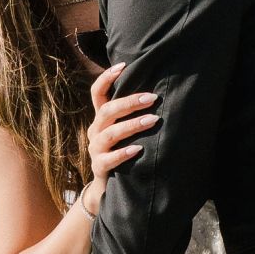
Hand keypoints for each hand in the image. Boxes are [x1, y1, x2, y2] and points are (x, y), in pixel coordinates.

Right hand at [77, 62, 157, 217]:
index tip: (123, 65)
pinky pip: (109, 159)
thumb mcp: (123, 131)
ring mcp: (95, 149)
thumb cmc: (122, 152)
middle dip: (130, 102)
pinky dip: (124, 153)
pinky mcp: (99, 167)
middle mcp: (95, 131)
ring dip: (132, 125)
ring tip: (153, 120)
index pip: (97, 93)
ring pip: (110, 133)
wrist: (107, 187)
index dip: (106, 78)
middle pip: (107, 111)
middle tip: (153, 98)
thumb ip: (132, 114)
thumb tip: (159, 92)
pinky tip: (138, 149)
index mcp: (100, 119)